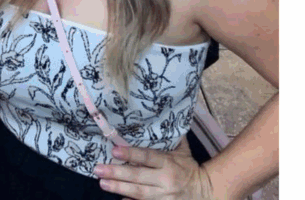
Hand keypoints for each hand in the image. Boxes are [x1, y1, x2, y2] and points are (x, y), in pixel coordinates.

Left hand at [94, 141, 215, 198]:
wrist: (206, 192)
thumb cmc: (188, 167)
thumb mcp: (182, 150)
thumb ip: (168, 136)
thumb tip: (157, 113)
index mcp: (169, 163)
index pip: (147, 157)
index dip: (130, 154)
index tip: (114, 150)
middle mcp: (165, 180)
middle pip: (138, 177)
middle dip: (117, 173)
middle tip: (98, 169)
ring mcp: (164, 197)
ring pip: (138, 193)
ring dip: (118, 188)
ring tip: (102, 182)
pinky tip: (118, 199)